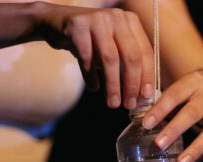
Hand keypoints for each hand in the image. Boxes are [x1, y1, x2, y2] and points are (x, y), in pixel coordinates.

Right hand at [37, 5, 154, 109]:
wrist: (55, 22)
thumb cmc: (88, 40)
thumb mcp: (110, 46)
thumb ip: (124, 62)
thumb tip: (138, 93)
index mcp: (130, 21)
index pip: (145, 51)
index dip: (147, 76)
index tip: (145, 97)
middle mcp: (117, 17)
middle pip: (130, 55)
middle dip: (131, 84)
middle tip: (129, 104)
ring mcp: (97, 19)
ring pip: (110, 58)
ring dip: (112, 85)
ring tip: (113, 103)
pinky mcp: (77, 25)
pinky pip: (86, 57)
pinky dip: (90, 76)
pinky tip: (94, 87)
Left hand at [141, 69, 202, 161]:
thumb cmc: (191, 91)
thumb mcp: (179, 88)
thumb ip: (161, 101)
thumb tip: (135, 118)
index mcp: (194, 81)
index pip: (175, 94)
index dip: (160, 110)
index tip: (146, 124)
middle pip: (193, 112)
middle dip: (175, 130)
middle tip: (159, 145)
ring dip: (194, 149)